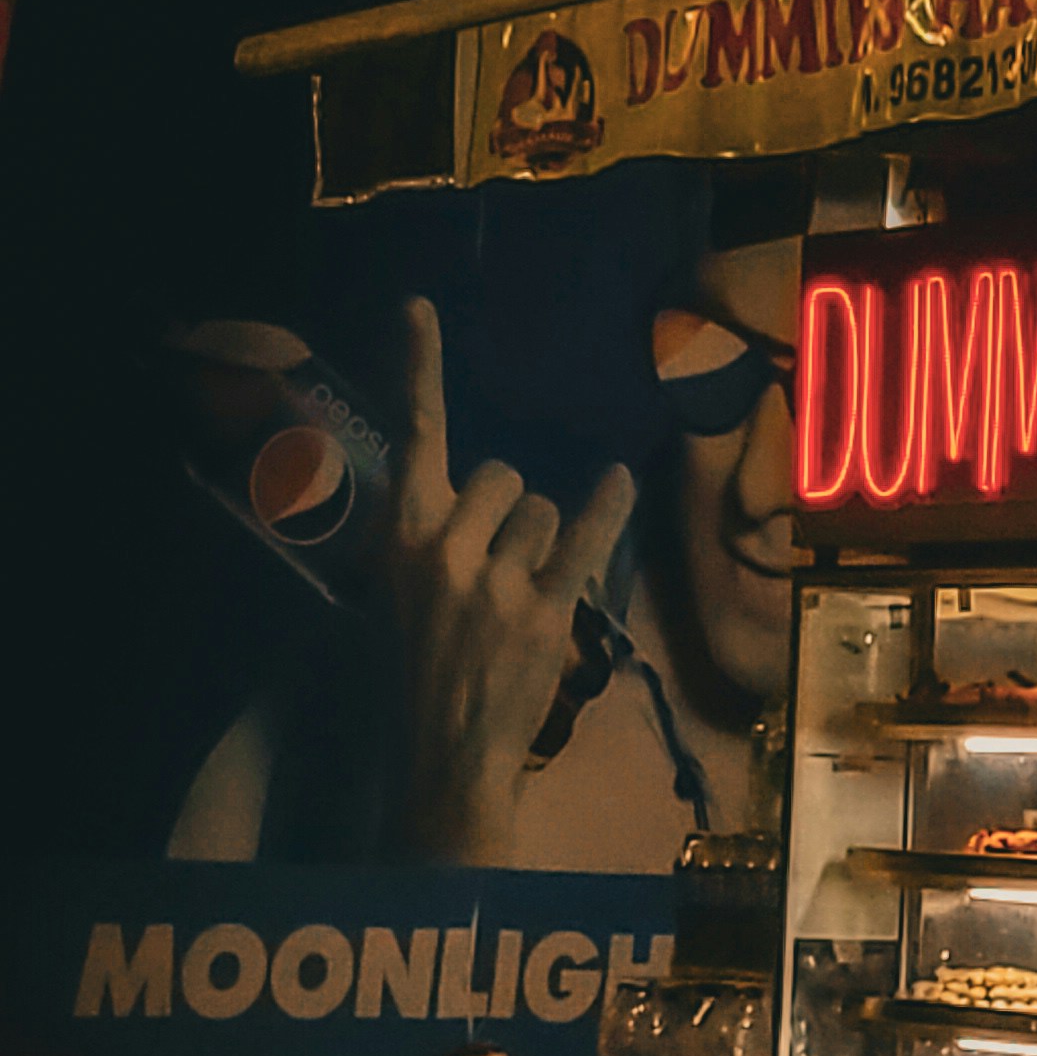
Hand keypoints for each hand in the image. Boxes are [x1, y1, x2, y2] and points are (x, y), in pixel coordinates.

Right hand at [387, 299, 635, 864]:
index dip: (417, 369)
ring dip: (543, 541)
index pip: (414, 438)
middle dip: (511, 510)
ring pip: (544, 510)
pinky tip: (618, 480)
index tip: (419, 307)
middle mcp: (444, 549)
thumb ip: (432, 531)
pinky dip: (606, 509)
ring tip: (517, 597)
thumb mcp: (401, 589)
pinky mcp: (547, 610)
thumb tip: (482, 486)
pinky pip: (587, 537)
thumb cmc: (421, 665)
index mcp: (400, 539)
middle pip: (504, 476)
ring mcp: (496, 581)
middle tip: (495, 568)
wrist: (444, 748)